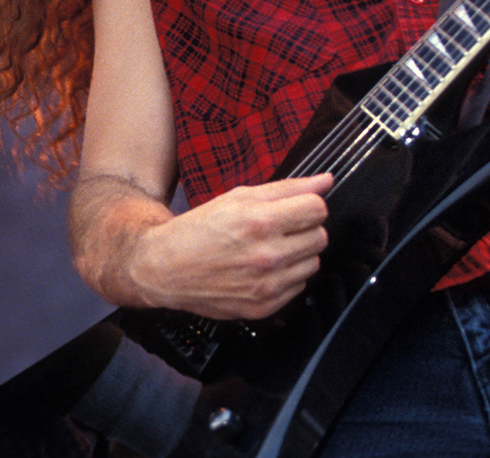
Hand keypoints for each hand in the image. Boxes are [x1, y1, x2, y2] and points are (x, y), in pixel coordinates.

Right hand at [128, 173, 332, 319]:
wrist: (164, 268)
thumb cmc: (199, 229)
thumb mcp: (238, 197)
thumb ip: (286, 189)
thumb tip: (325, 181)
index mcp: (260, 222)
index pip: (317, 209)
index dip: (308, 205)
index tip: (296, 208)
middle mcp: (266, 256)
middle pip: (320, 237)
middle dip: (304, 229)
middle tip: (279, 228)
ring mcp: (266, 285)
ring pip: (313, 263)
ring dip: (298, 254)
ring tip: (270, 249)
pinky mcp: (264, 307)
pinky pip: (299, 287)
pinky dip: (287, 276)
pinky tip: (263, 269)